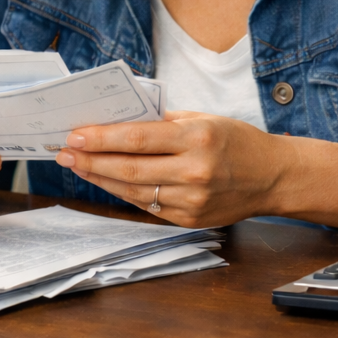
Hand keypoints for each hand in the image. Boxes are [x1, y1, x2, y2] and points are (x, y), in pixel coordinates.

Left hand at [54, 111, 282, 226]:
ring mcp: (192, 200)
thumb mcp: (204, 118)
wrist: (273, 177)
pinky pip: (147, 206)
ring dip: (100, 179)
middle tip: (64, 152)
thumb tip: (118, 121)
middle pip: (128, 169)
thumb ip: (162, 121)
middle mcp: (194, 171)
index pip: (137, 139)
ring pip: (133, 191)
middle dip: (90, 160)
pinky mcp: (190, 219)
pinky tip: (106, 181)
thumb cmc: (236, 141)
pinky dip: (123, 193)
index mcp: (197, 138)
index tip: (74, 135)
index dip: (100, 138)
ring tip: (78, 166)